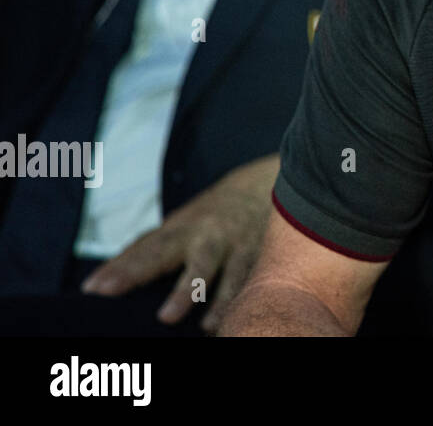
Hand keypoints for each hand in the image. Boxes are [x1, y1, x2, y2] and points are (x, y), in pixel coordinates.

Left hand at [80, 154, 279, 332]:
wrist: (260, 187)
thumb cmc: (207, 218)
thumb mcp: (176, 227)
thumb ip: (143, 251)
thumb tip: (95, 283)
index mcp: (178, 230)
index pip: (145, 249)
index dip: (120, 268)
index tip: (92, 289)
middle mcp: (202, 236)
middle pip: (173, 254)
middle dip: (151, 276)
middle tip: (128, 299)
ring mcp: (230, 245)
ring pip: (214, 269)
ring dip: (195, 292)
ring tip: (183, 321)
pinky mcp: (256, 255)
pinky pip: (244, 279)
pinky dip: (234, 301)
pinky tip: (220, 324)